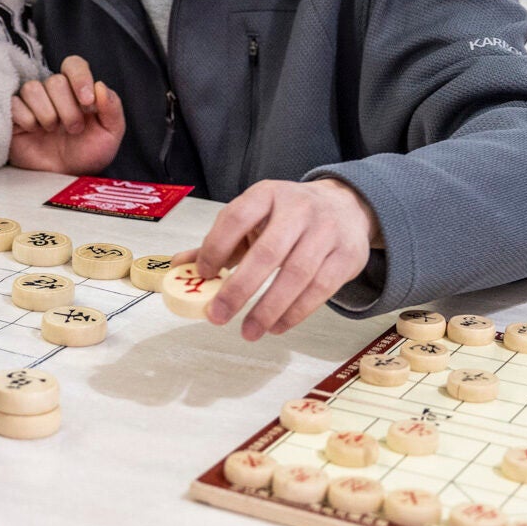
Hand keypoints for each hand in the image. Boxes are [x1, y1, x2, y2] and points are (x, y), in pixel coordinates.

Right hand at [8, 55, 125, 174]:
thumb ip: (113, 108)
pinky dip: (27, 119)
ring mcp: (32, 103)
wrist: (65, 177)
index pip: (74, 65)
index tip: (87, 102)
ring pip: (33, 88)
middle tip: (73, 128)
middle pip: (55, 81)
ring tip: (51, 130)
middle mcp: (54, 92)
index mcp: (77, 90)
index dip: (80, 78)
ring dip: (47, 114)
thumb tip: (100, 86)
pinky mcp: (13, 115)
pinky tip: (33, 131)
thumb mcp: (110, 134)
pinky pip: (14, 104)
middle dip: (68, 108)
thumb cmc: (87, 154)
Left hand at [172, 178, 379, 340]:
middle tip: (217, 316)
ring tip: (248, 331)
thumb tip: (180, 265)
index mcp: (267, 194)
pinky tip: (276, 326)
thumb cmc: (289, 216)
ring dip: (268, 309)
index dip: (216, 248)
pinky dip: (295, 312)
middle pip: (267, 253)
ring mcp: (326, 232)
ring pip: (296, 275)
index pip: (236, 218)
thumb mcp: (254, 218)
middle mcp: (299, 209)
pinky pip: (320, 289)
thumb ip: (219, 242)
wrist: (347, 206)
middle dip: (239, 289)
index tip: (204, 275)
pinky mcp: (347, 256)